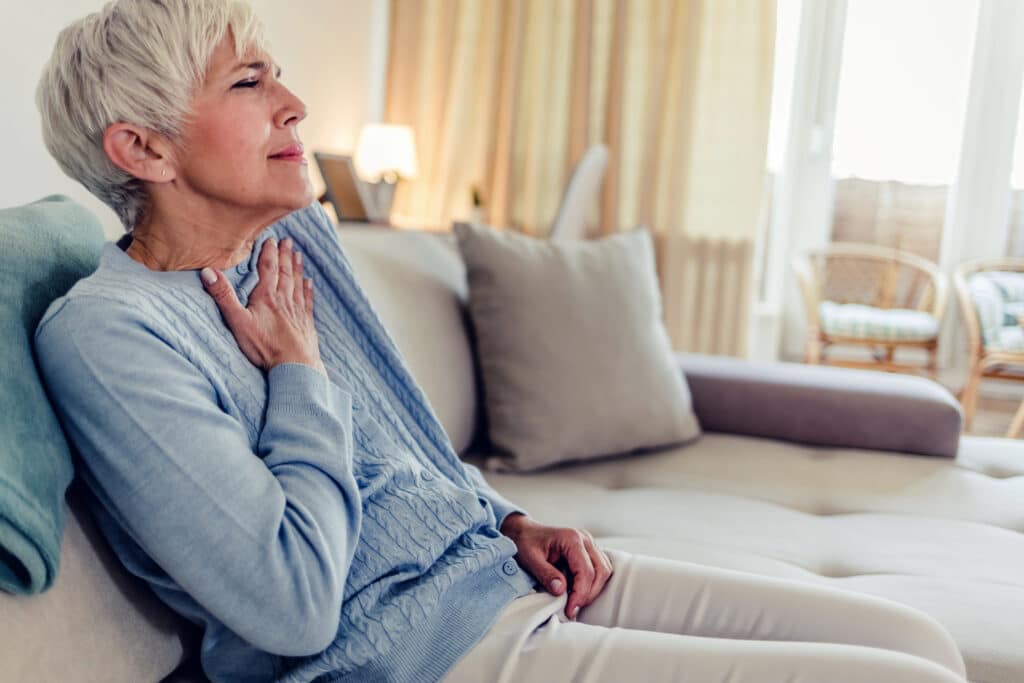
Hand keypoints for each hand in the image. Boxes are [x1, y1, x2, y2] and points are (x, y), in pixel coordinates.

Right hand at [201, 237, 325, 374]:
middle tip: (288, 241)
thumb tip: (208, 272)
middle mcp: (284, 300)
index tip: (271, 239)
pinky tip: (309, 282)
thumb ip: (223, 296)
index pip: (268, 268)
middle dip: (285, 255)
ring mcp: (297, 311)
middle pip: (285, 272)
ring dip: (297, 268)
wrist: (294, 365)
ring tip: (298, 255)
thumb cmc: (265, 346)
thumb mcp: (237, 321)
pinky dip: (308, 289)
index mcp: (267, 297)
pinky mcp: (306, 323)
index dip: (269, 253)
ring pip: (297, 284)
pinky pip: (307, 301)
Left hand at [500, 514, 613, 619]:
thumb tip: (560, 590)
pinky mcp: (589, 551)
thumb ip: (546, 574)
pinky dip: (592, 583)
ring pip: (604, 571)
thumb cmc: (526, 543)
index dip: (581, 594)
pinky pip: (600, 569)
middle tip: (572, 608)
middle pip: (601, 572)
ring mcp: (589, 544)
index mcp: (571, 538)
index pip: (586, 571)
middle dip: (588, 594)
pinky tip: (576, 590)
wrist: (525, 533)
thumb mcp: (530, 560)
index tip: (570, 609)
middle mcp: (585, 539)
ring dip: (592, 589)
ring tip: (574, 600)